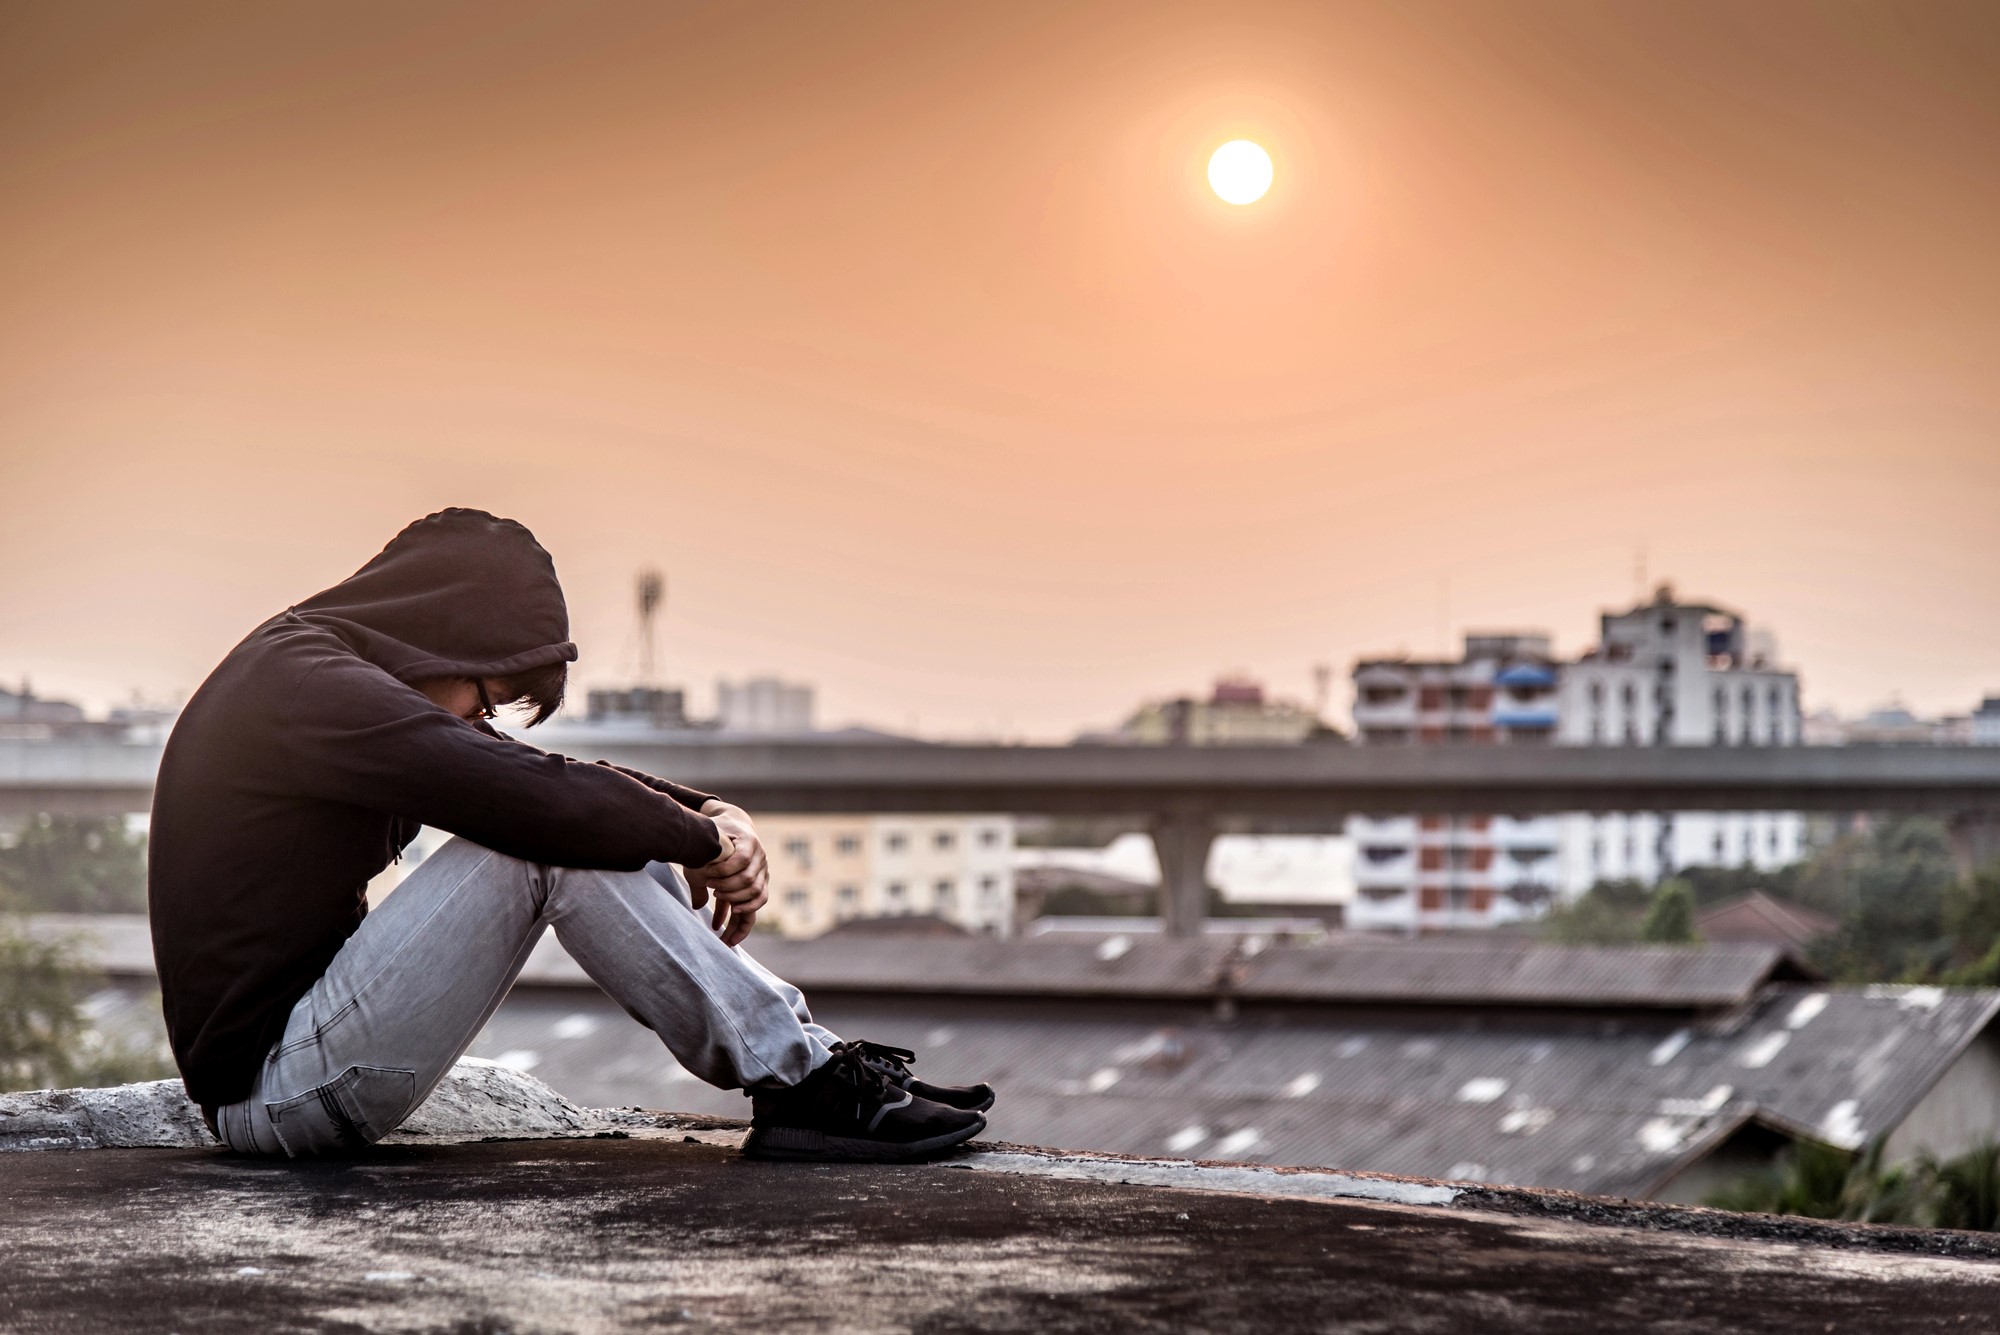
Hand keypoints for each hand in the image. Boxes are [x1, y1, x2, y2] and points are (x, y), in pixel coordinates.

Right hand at [685, 802, 767, 947]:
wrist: (715, 822)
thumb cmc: (708, 852)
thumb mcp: (703, 877)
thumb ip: (704, 893)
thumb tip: (698, 908)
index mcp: (749, 887)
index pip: (751, 914)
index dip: (741, 929)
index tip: (728, 943)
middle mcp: (758, 875)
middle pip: (753, 901)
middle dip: (732, 910)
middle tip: (715, 915)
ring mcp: (758, 860)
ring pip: (749, 883)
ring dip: (728, 889)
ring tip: (712, 888)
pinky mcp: (751, 844)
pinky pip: (743, 862)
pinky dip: (727, 869)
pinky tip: (714, 874)